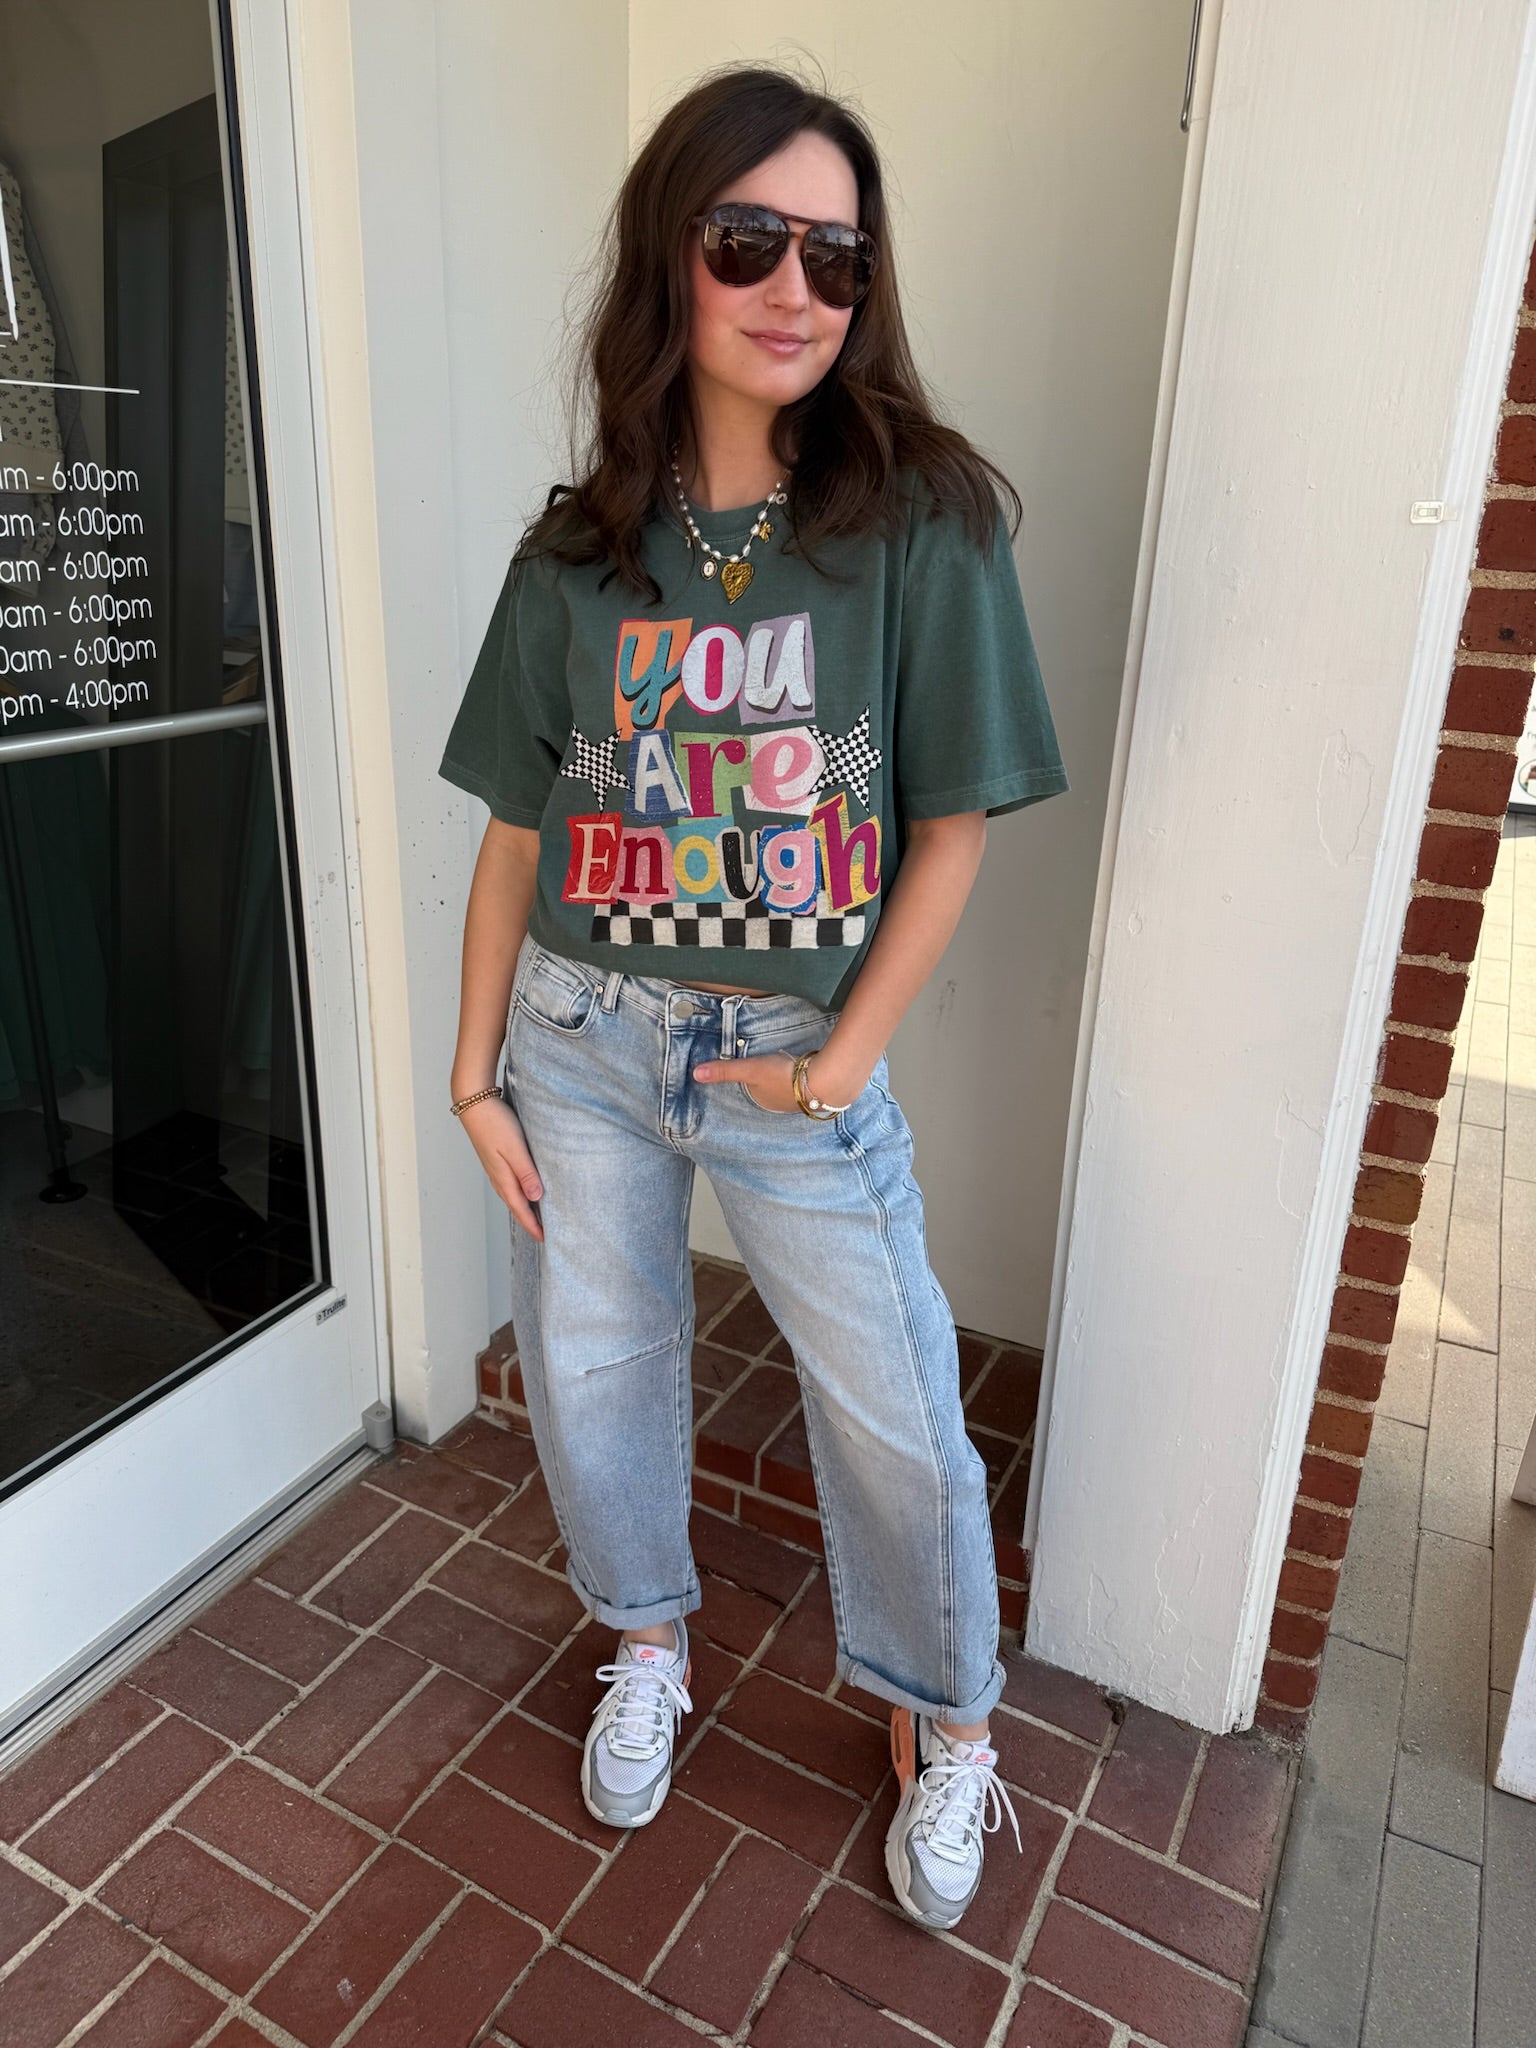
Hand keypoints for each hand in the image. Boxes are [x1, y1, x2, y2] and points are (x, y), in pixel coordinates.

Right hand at [456, 1095, 544, 1239]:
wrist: (474, 1104)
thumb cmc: (495, 1123)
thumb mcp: (515, 1149)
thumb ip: (526, 1173)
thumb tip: (536, 1198)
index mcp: (503, 1178)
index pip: (522, 1209)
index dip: (534, 1226)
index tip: (547, 1239)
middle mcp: (498, 1178)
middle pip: (517, 1207)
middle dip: (531, 1222)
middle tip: (546, 1234)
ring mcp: (496, 1170)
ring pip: (513, 1197)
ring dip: (526, 1209)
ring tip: (540, 1217)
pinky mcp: (496, 1161)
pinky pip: (511, 1185)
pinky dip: (521, 1194)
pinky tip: (528, 1191)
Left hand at [692, 1050, 865, 1113]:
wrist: (824, 1081)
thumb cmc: (784, 1077)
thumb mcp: (750, 1070)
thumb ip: (725, 1071)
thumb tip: (696, 1074)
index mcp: (763, 1102)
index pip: (752, 1092)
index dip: (750, 1083)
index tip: (751, 1074)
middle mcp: (781, 1106)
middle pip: (771, 1092)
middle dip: (770, 1084)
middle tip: (769, 1071)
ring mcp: (801, 1100)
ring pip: (789, 1089)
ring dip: (788, 1081)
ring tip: (786, 1070)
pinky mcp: (818, 1090)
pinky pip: (806, 1085)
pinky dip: (804, 1078)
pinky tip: (808, 1070)